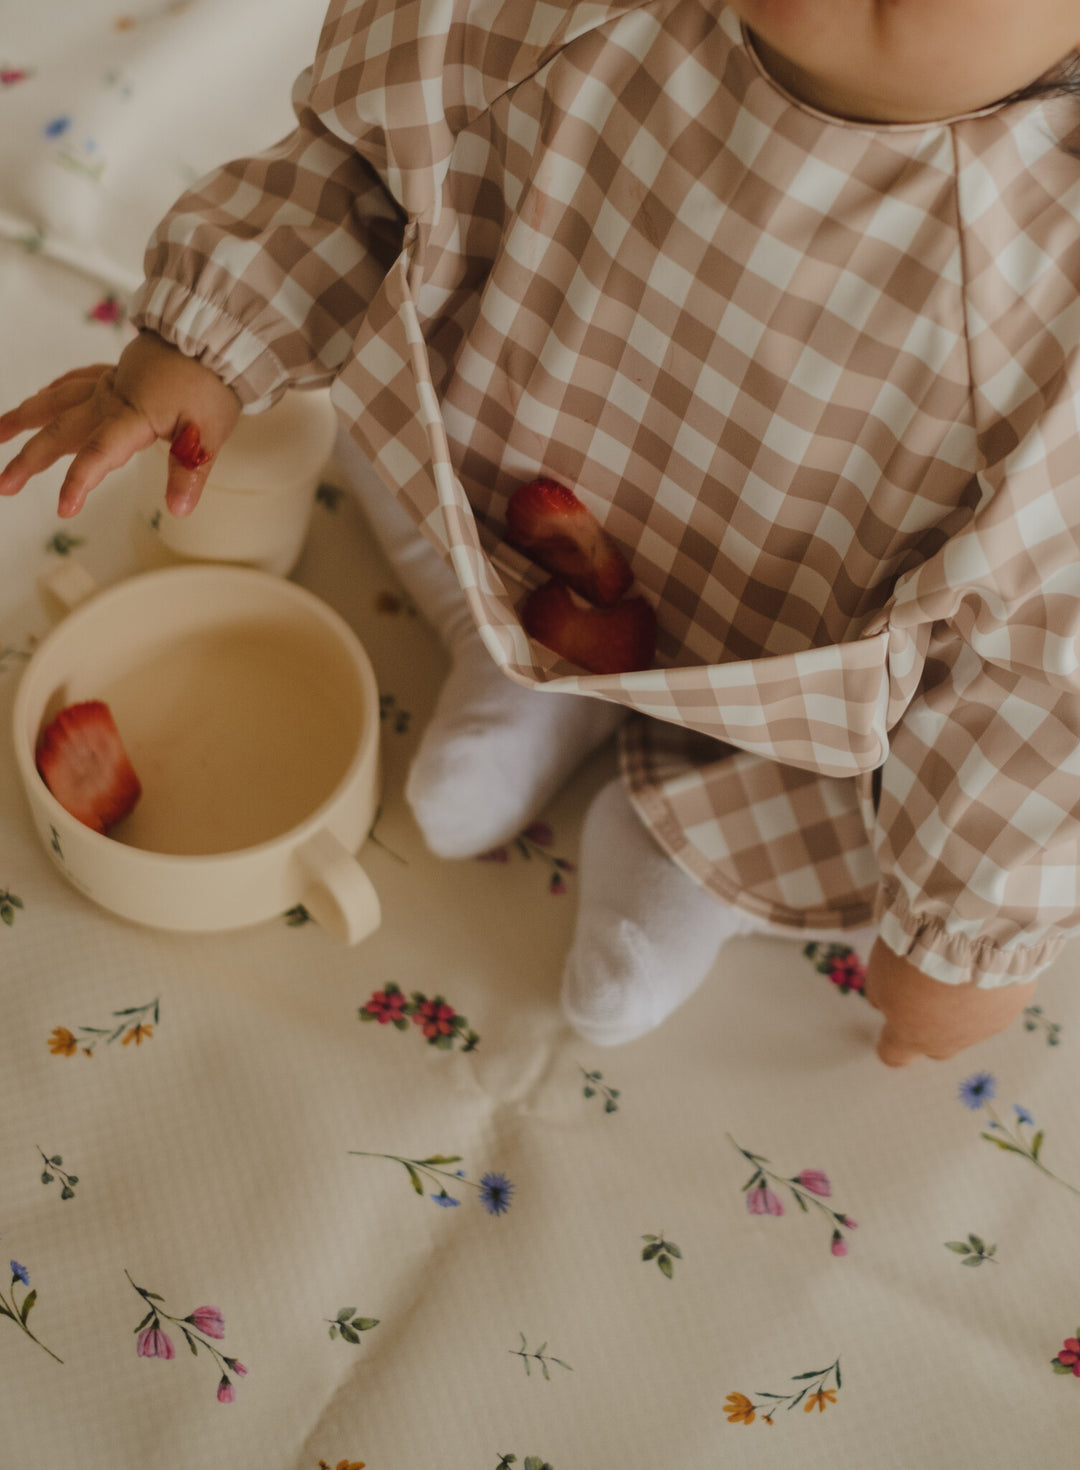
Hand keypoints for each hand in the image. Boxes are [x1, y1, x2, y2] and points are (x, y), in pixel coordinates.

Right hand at [0, 331, 240, 517]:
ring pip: (57, 400)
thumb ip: (189, 471)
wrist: (213, 333)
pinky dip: (54, 390)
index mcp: (132, 417)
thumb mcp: (209, 433)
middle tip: (4, 484)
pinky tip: (41, 395)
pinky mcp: (117, 371)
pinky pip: (76, 379)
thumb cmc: (211, 381)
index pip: (99, 453)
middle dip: (29, 459)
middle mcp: (111, 399)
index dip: (79, 482)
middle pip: (62, 431)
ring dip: (24, 418)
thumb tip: (179, 509)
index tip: (64, 508)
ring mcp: (110, 383)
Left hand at [864, 937, 1035, 1065]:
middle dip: (929, 1026)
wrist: (968, 936)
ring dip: (961, 1006)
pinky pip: (996, 1003)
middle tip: (926, 994)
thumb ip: (881, 995)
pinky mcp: (1011, 1007)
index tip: (891, 1025)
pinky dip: (987, 989)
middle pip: (936, 1046)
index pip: (894, 1056)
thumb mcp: (881, 973)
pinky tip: (983, 963)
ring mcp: (984, 1027)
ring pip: (970, 1025)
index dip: (890, 1042)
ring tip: (957, 971)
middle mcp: (949, 1040)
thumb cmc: (915, 955)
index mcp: (912, 1035)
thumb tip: (883, 1004)